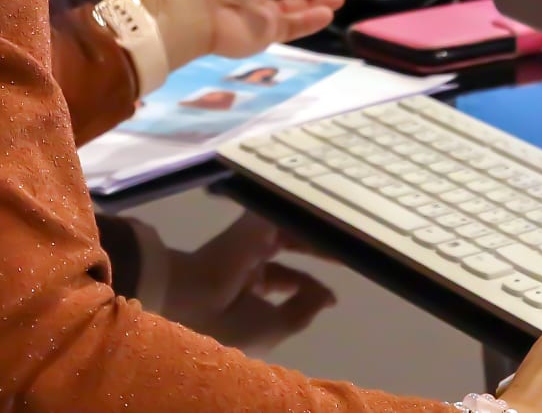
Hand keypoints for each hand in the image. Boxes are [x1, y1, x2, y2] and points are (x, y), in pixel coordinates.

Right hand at [159, 213, 335, 356]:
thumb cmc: (228, 324)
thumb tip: (328, 296)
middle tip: (350, 248)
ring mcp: (250, 240)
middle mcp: (249, 262)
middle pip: (291, 246)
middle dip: (318, 249)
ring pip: (291, 227)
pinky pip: (284, 212)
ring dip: (317, 230)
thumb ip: (303, 310)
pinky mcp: (252, 222)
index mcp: (248, 289)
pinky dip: (305, 214)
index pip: (285, 279)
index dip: (308, 285)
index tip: (332, 296)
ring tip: (347, 231)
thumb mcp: (273, 328)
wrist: (191, 301)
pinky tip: (329, 215)